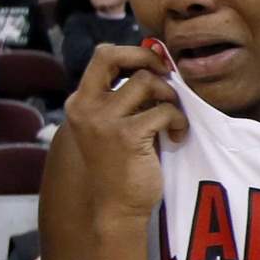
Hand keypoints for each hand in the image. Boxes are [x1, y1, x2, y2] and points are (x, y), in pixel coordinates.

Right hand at [63, 44, 186, 227]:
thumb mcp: (116, 125)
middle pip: (113, 56)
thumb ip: (127, 99)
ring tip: (173, 119)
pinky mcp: (127, 136)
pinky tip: (177, 136)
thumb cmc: (123, 166)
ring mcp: (104, 121)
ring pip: (147, 82)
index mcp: (81, 102)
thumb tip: (156, 64)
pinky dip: (178, 121)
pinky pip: (164, 111)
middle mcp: (86, 106)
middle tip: (168, 78)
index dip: (134, 53)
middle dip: (148, 59)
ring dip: (170, 97)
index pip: (103, 56)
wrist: (118, 206)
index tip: (156, 65)